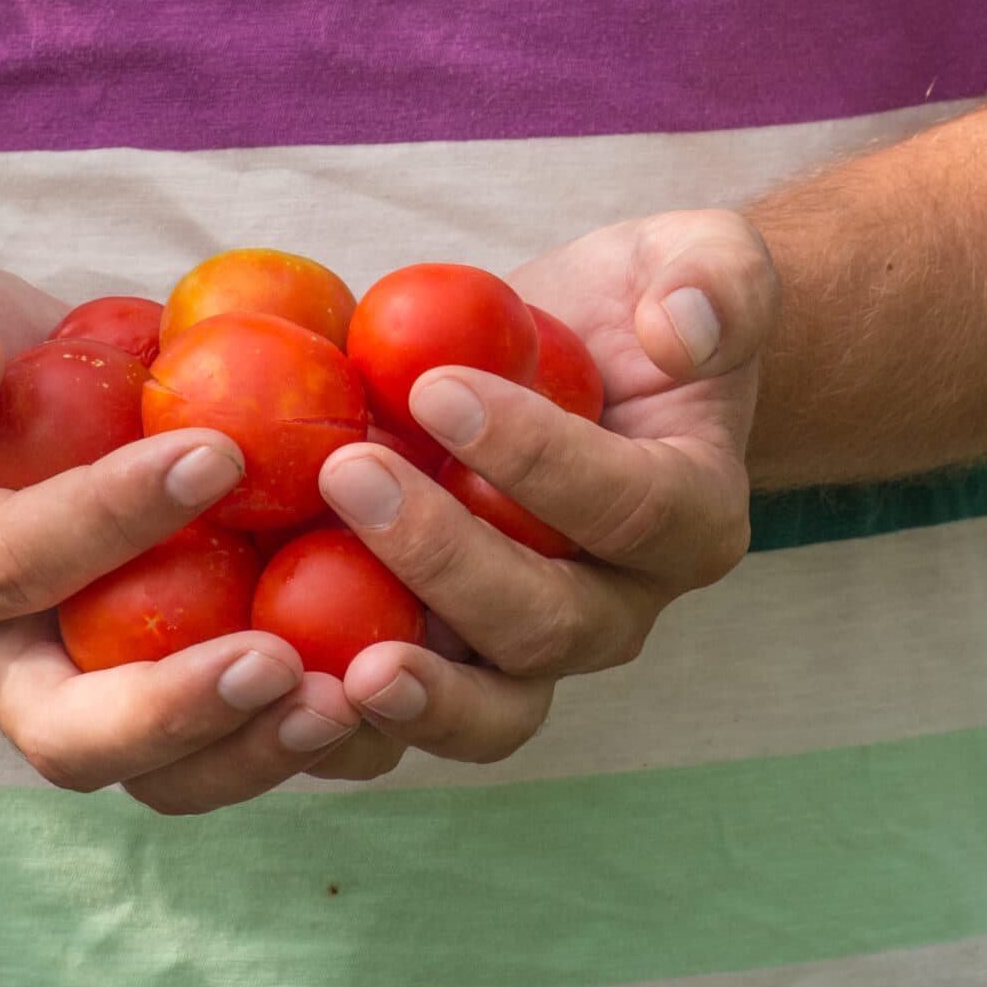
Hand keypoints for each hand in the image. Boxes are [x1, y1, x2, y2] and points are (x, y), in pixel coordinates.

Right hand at [0, 258, 367, 812]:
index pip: (10, 565)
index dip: (105, 521)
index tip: (213, 454)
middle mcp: (9, 662)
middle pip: (76, 739)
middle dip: (177, 713)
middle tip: (278, 661)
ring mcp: (100, 691)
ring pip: (173, 774)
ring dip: (263, 749)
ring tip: (358, 696)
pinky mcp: (182, 688)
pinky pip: (247, 738)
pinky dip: (322, 723)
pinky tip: (405, 670)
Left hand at [304, 212, 777, 778]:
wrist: (587, 367)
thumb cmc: (641, 308)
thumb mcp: (700, 260)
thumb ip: (717, 282)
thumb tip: (684, 329)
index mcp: (692, 519)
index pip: (626, 505)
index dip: (536, 458)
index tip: (438, 388)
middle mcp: (621, 605)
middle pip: (550, 624)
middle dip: (446, 560)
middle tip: (349, 473)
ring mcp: (532, 650)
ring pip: (492, 707)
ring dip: (412, 692)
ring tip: (326, 666)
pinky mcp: (453, 662)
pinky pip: (409, 718)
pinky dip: (347, 726)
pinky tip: (268, 685)